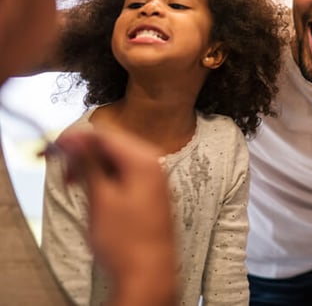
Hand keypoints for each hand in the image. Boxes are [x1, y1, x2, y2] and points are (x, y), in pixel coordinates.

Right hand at [55, 125, 177, 305]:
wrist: (149, 274)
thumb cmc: (127, 242)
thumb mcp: (100, 198)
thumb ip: (88, 164)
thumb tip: (76, 142)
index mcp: (144, 160)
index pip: (106, 136)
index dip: (78, 139)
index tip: (58, 146)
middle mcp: (154, 164)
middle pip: (114, 145)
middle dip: (86, 154)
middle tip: (65, 169)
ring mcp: (155, 178)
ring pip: (119, 159)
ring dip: (94, 166)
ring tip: (74, 182)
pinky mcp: (152, 191)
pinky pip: (127, 173)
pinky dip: (108, 177)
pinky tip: (94, 190)